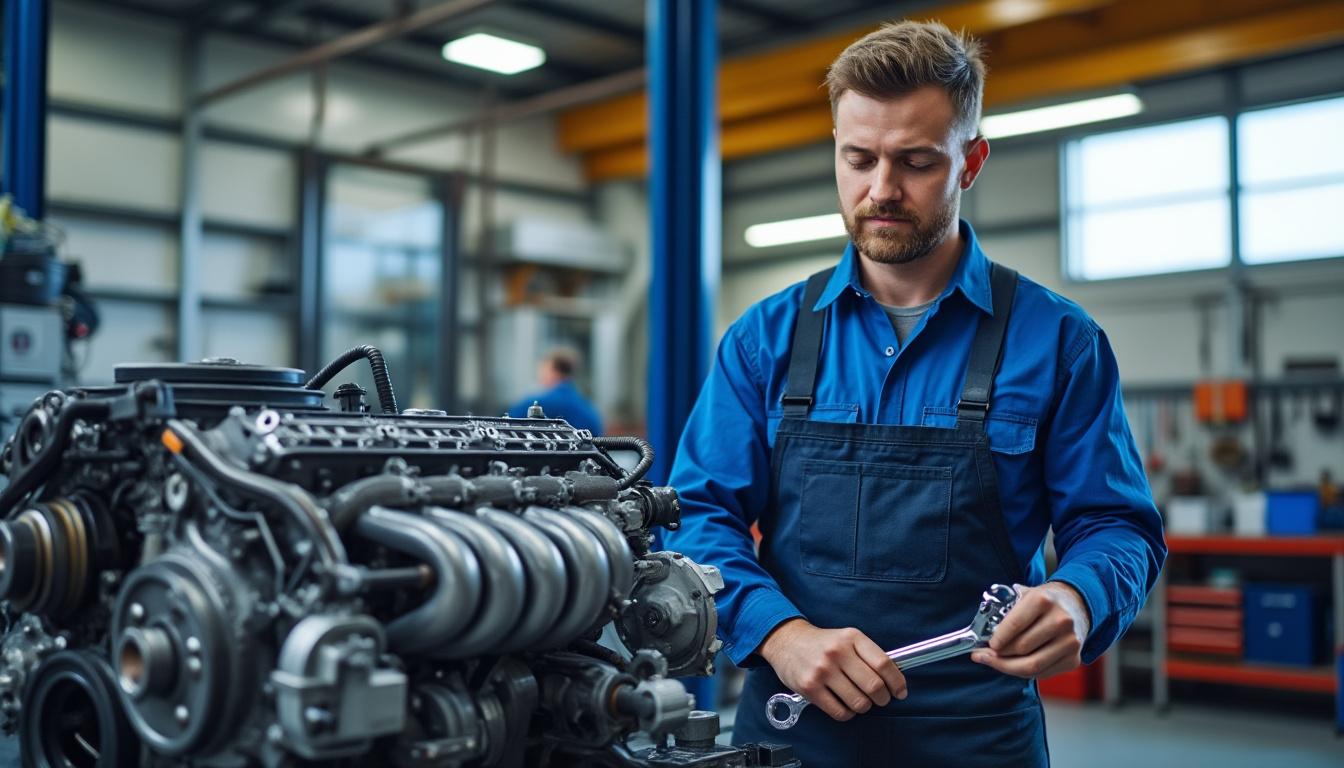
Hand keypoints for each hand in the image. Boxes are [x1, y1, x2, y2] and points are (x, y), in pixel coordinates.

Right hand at [758, 618, 906, 720]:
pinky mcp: (810, 688)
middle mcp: (837, 652)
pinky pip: (840, 712)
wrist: (787, 642)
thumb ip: (868, 654)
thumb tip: (894, 679)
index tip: (900, 692)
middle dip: (883, 698)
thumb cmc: (822, 644)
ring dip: (864, 707)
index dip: (897, 682)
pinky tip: (844, 705)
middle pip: (874, 686)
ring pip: (859, 702)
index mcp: (851, 637)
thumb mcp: (846, 638)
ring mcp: (822, 671)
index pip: (884, 664)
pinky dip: (848, 713)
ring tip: (859, 700)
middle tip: (881, 699)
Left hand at [972, 582, 1090, 678]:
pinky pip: (1042, 673)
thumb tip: (982, 634)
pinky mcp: (1074, 659)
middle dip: (999, 654)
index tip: (988, 645)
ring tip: (995, 662)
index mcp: (1043, 600)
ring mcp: (1070, 642)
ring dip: (1008, 667)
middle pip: (1022, 648)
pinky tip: (1014, 665)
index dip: (998, 638)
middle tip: (986, 655)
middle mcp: (1061, 620)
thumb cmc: (1043, 602)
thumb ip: (1005, 610)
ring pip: (1032, 666)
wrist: (1076, 606)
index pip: (1015, 623)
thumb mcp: (1024, 595)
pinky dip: (1024, 672)